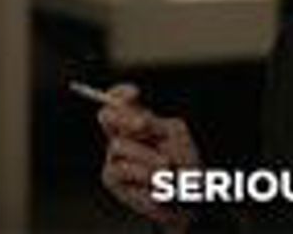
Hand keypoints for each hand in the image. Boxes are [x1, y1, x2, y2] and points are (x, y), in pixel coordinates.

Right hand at [98, 83, 199, 229]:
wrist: (186, 198)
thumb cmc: (183, 163)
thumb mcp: (176, 135)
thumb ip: (155, 124)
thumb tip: (139, 119)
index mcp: (138, 120)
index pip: (120, 99)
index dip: (121, 93)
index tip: (134, 93)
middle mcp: (122, 136)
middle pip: (106, 116)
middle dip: (124, 116)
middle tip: (143, 124)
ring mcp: (114, 157)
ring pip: (119, 145)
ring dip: (147, 157)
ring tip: (167, 168)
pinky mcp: (112, 179)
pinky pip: (122, 170)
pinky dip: (143, 176)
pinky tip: (157, 185)